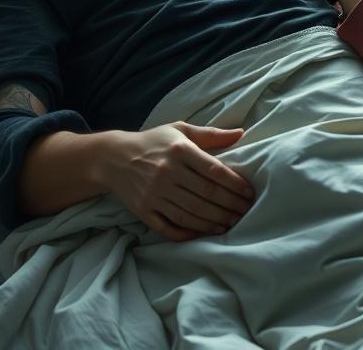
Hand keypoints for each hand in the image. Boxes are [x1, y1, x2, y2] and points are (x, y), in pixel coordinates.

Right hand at [94, 123, 255, 241]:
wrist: (113, 158)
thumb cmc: (154, 142)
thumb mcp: (180, 130)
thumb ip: (211, 134)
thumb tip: (240, 133)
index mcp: (179, 150)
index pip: (214, 170)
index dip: (235, 184)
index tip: (248, 193)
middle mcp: (167, 172)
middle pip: (206, 194)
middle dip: (229, 206)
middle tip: (245, 212)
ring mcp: (154, 194)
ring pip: (191, 213)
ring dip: (214, 221)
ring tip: (231, 224)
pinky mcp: (144, 211)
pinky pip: (170, 227)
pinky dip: (189, 232)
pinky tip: (204, 232)